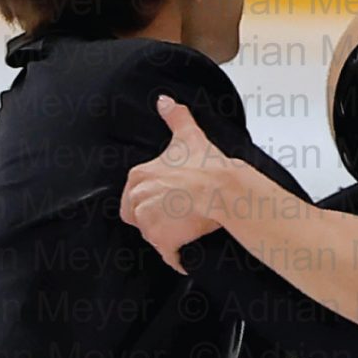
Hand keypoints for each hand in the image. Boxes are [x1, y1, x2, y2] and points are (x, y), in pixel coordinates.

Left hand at [120, 94, 231, 271]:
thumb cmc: (207, 165)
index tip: (172, 202)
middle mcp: (138, 200)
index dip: (154, 201)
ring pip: (155, 236)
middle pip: (141, 219)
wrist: (223, 189)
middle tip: (181, 216)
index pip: (133, 198)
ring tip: (189, 229)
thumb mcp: (189, 136)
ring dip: (170, 237)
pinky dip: (179, 257)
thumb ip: (174, 117)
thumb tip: (164, 100)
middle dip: (159, 220)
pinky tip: (189, 252)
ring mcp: (149, 223)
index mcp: (139, 177)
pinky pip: (169, 256)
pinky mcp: (163, 241)